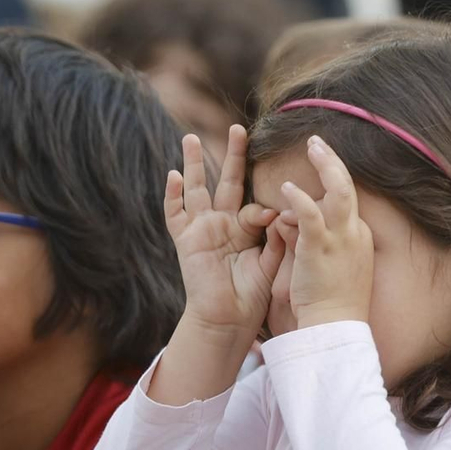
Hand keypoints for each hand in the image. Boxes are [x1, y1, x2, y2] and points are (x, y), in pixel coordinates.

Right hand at [164, 126, 283, 342]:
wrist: (228, 321)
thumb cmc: (251, 296)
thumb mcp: (270, 262)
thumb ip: (275, 236)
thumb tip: (278, 210)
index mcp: (245, 230)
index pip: (255, 205)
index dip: (266, 209)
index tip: (276, 218)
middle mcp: (222, 224)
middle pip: (227, 182)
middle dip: (232, 155)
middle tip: (238, 128)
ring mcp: (202, 230)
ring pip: (196, 190)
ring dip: (194, 164)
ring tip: (190, 139)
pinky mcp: (185, 241)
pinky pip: (175, 215)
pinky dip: (172, 196)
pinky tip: (173, 176)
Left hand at [279, 136, 373, 328]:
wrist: (336, 326)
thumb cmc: (330, 303)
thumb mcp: (322, 264)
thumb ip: (304, 237)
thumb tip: (286, 219)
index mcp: (357, 237)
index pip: (346, 202)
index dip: (330, 183)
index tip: (319, 167)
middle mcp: (354, 233)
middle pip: (349, 188)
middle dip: (333, 162)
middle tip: (317, 142)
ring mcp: (341, 240)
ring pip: (340, 192)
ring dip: (326, 165)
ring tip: (313, 145)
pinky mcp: (322, 249)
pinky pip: (312, 216)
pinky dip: (301, 199)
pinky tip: (288, 186)